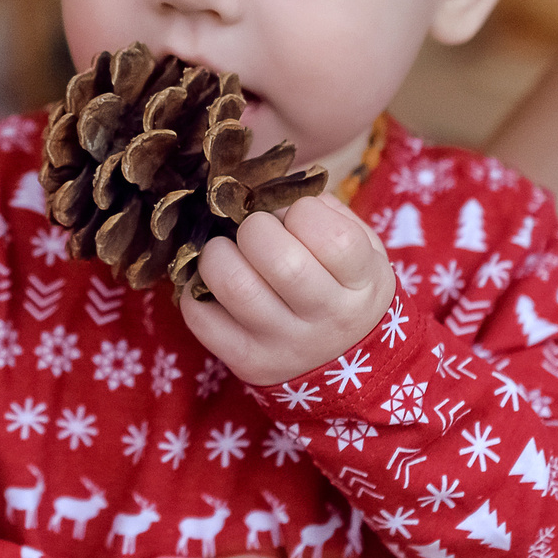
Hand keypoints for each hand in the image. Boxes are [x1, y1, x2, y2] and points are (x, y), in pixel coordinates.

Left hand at [179, 194, 393, 387]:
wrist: (343, 363)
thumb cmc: (345, 288)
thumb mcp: (363, 252)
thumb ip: (329, 214)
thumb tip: (272, 194)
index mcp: (363, 284)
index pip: (336, 239)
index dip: (305, 212)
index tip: (296, 215)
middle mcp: (329, 319)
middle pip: (282, 261)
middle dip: (255, 227)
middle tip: (253, 230)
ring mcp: (286, 345)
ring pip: (236, 285)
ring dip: (218, 254)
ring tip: (225, 251)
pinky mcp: (247, 361)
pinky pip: (201, 318)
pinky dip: (194, 290)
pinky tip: (211, 283)